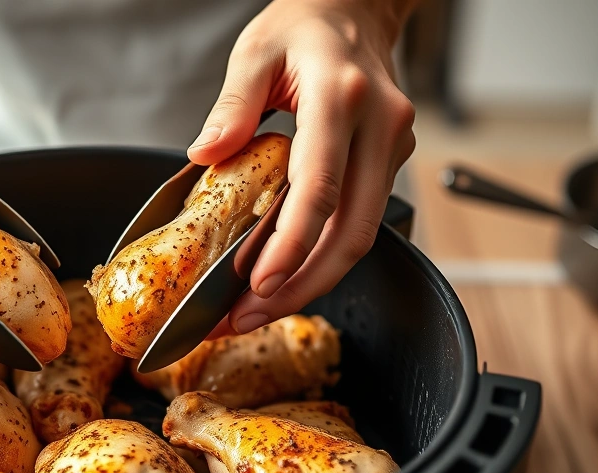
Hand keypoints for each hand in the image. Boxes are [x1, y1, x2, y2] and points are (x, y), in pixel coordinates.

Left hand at [189, 0, 416, 336]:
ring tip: (257, 310)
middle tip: (248, 317)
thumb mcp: (255, 52)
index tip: (260, 284)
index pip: (321, 187)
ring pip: (360, 237)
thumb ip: (232, 106)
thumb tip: (205, 154)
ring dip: (311, 282)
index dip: (291, 244)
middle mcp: (380, 128)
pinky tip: (284, 277)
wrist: (355, 8)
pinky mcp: (387, 164)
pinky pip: (358, 223)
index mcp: (343, 98)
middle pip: (351, 232)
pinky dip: (321, 258)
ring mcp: (391, 149)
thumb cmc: (303, 27)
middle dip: (300, 286)